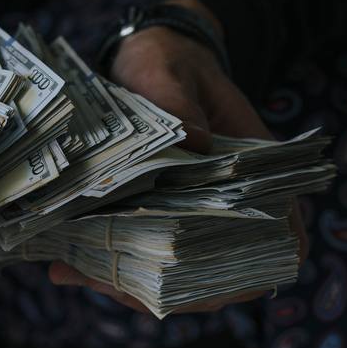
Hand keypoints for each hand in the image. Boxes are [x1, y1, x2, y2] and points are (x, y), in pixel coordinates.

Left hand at [47, 0, 307, 314]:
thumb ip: (179, 99)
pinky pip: (141, 257)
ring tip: (73, 271)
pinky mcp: (155, 216)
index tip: (199, 285)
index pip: (279, 241)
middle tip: (106, 280)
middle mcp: (229, 204)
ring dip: (127, 284)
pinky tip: (66, 264)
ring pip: (173, 275)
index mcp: (256, 172)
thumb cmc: (169, 61)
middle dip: (165, 289)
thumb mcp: (169, 70)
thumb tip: (192, 139)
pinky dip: (109, 266)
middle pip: (217, 274)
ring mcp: (190, 215)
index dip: (249, 273)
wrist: (148, 58)